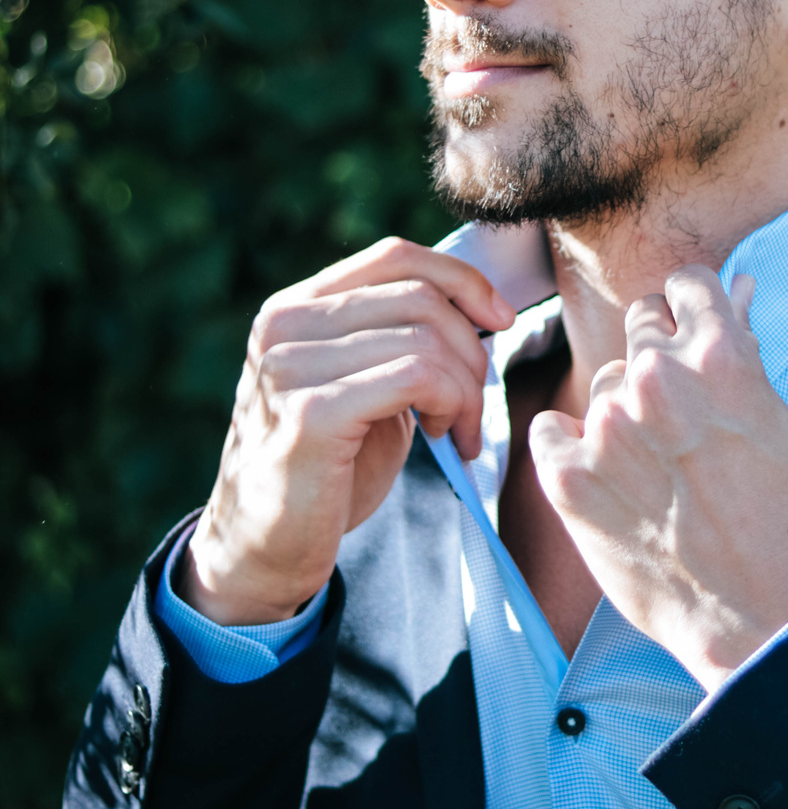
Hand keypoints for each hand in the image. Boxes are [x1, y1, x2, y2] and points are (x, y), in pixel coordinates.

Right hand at [184, 237, 514, 625]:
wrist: (265, 551)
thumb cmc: (327, 469)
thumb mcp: (361, 385)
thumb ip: (393, 336)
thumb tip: (475, 301)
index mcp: (293, 308)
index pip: (394, 257)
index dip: (461, 279)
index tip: (501, 319)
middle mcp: (283, 326)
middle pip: (419, 298)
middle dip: (472, 349)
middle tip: (474, 407)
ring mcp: (290, 367)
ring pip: (425, 339)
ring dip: (467, 388)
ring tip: (458, 430)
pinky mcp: (310, 413)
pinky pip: (417, 377)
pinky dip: (453, 404)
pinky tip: (447, 439)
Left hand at [529, 267, 787, 691]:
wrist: (758, 615)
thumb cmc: (782, 519)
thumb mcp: (776, 421)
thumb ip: (743, 350)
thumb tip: (734, 287)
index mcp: (718, 354)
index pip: (686, 284)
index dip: (691, 313)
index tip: (692, 341)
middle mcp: (657, 378)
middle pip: (639, 323)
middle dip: (659, 359)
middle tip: (679, 418)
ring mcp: (606, 426)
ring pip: (603, 384)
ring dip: (622, 413)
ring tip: (659, 471)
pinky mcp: (567, 475)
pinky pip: (550, 428)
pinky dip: (571, 449)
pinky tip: (607, 482)